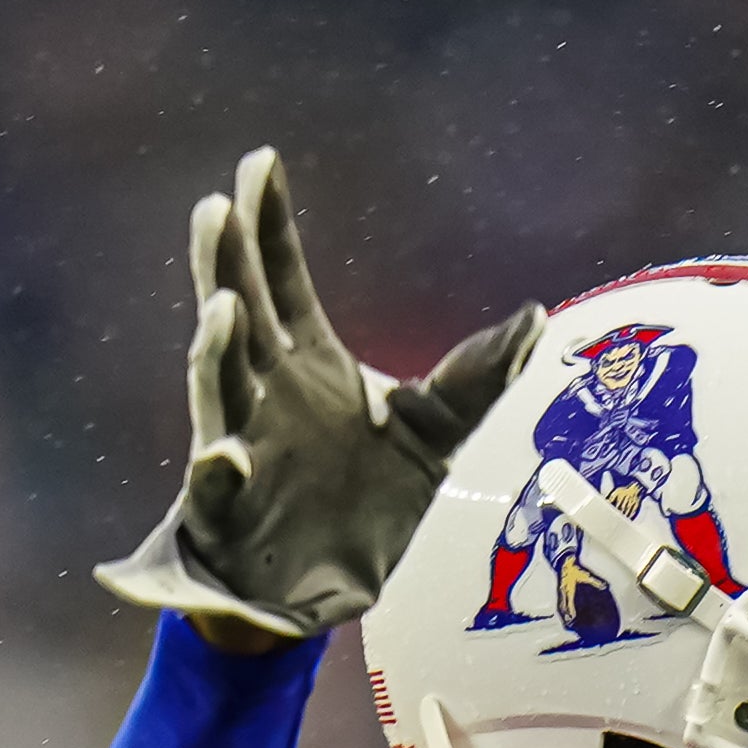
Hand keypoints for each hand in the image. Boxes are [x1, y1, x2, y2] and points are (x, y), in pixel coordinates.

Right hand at [95, 147, 543, 640]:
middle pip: (238, 314)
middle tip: (216, 206)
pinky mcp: (227, 512)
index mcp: (306, 365)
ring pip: (217, 389)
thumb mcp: (432, 438)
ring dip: (215, 350)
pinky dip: (218, 472)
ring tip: (221, 308)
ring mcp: (238, 447)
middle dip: (224, 262)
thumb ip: (474, 381)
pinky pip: (215, 490)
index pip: (282, 279)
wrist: (320, 590)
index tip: (260, 158)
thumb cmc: (363, 503)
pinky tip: (225, 457)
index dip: (269, 224)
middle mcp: (263, 395)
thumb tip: (533, 318)